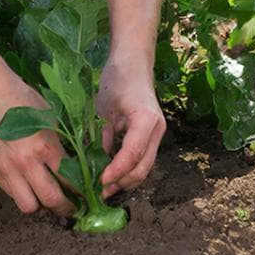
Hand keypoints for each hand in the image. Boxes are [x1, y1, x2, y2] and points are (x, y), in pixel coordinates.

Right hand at [0, 73, 73, 217]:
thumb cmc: (22, 99)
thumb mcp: (49, 117)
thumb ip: (59, 143)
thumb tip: (73, 163)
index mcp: (44, 146)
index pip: (68, 180)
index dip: (79, 192)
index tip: (84, 195)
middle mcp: (25, 162)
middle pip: (50, 200)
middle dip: (65, 207)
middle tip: (71, 207)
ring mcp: (6, 169)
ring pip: (27, 205)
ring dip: (39, 204)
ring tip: (45, 196)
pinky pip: (9, 192)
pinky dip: (20, 192)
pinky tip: (25, 182)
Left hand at [96, 53, 165, 198]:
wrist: (133, 62)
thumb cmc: (117, 79)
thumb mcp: (104, 106)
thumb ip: (103, 134)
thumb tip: (97, 161)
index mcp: (145, 119)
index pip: (132, 154)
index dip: (116, 172)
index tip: (99, 182)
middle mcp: (156, 129)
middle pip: (143, 167)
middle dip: (121, 183)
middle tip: (99, 192)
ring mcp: (157, 133)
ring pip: (144, 167)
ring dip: (125, 180)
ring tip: (104, 187)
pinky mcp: (152, 135)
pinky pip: (142, 159)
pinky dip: (128, 170)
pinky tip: (112, 174)